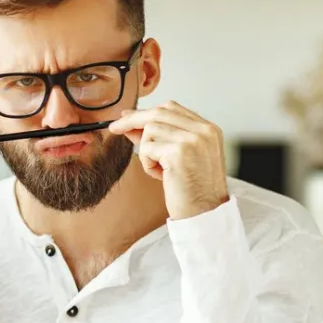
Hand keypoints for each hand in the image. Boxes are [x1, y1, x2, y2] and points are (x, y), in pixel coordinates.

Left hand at [109, 100, 229, 219]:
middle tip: (114, 128)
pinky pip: (147, 148)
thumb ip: (161, 138)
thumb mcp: (178, 158)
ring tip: (160, 170)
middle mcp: (203, 130)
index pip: (172, 108)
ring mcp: (193, 139)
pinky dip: (147, 164)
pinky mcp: (179, 152)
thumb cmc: (192, 190)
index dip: (147, 112)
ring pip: (150, 130)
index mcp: (209, 129)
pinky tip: (161, 176)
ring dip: (146, 152)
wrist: (205, 213)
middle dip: (132, 120)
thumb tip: (131, 123)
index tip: (128, 117)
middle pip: (158, 112)